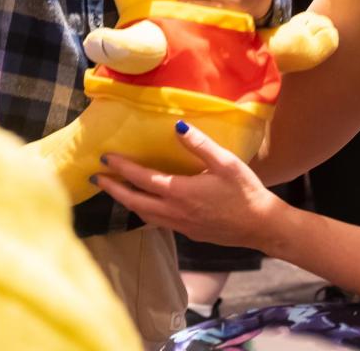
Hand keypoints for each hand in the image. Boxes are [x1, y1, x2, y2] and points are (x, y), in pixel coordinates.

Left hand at [95, 122, 281, 247]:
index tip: (105, 159)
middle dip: (113, 189)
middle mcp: (175, 212)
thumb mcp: (225, 162)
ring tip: (115, 190)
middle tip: (96, 178)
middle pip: (134, 202)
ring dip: (127, 202)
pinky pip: (158, 222)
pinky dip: (144, 212)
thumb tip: (177, 125)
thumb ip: (199, 144)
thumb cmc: (245, 192)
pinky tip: (145, 206)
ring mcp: (181, 225)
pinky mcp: (190, 233)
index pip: (142, 179)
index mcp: (180, 192)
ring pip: (144, 215)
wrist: (263, 227)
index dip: (122, 168)